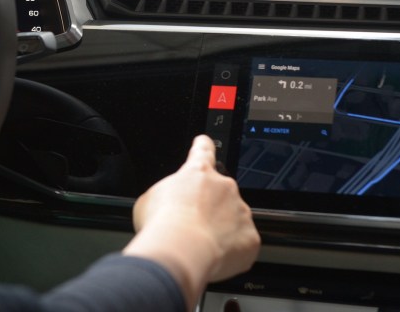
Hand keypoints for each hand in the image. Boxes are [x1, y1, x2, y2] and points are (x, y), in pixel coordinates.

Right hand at [123, 135, 259, 307]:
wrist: (182, 250)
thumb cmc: (163, 223)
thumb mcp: (149, 199)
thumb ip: (165, 194)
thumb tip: (165, 204)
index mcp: (198, 173)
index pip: (203, 151)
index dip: (203, 146)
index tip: (205, 142)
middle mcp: (224, 187)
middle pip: (220, 192)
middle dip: (209, 207)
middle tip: (191, 225)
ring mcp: (240, 211)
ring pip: (233, 218)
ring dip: (221, 229)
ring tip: (200, 245)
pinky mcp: (250, 236)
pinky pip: (243, 242)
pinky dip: (232, 251)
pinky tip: (214, 256)